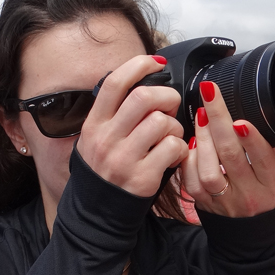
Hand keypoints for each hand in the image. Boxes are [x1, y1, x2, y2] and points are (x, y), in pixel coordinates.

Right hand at [77, 55, 187, 197]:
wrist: (98, 212)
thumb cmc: (104, 170)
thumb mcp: (96, 138)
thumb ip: (114, 114)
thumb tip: (143, 83)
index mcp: (94, 124)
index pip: (115, 83)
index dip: (138, 65)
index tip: (156, 62)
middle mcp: (106, 139)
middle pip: (143, 97)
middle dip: (166, 96)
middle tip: (170, 106)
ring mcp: (124, 159)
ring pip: (162, 122)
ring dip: (174, 126)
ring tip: (170, 136)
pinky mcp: (143, 177)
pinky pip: (173, 148)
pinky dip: (181, 148)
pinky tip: (174, 155)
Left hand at [181, 81, 274, 217]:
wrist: (254, 232)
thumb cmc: (266, 193)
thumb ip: (266, 147)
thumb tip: (249, 111)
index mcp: (273, 183)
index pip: (263, 157)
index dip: (251, 138)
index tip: (239, 120)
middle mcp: (250, 194)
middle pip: (231, 156)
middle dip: (218, 120)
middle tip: (210, 95)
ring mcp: (226, 202)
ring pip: (209, 171)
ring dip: (203, 138)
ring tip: (202, 116)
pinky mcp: (205, 205)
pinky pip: (192, 181)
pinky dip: (190, 158)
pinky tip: (193, 141)